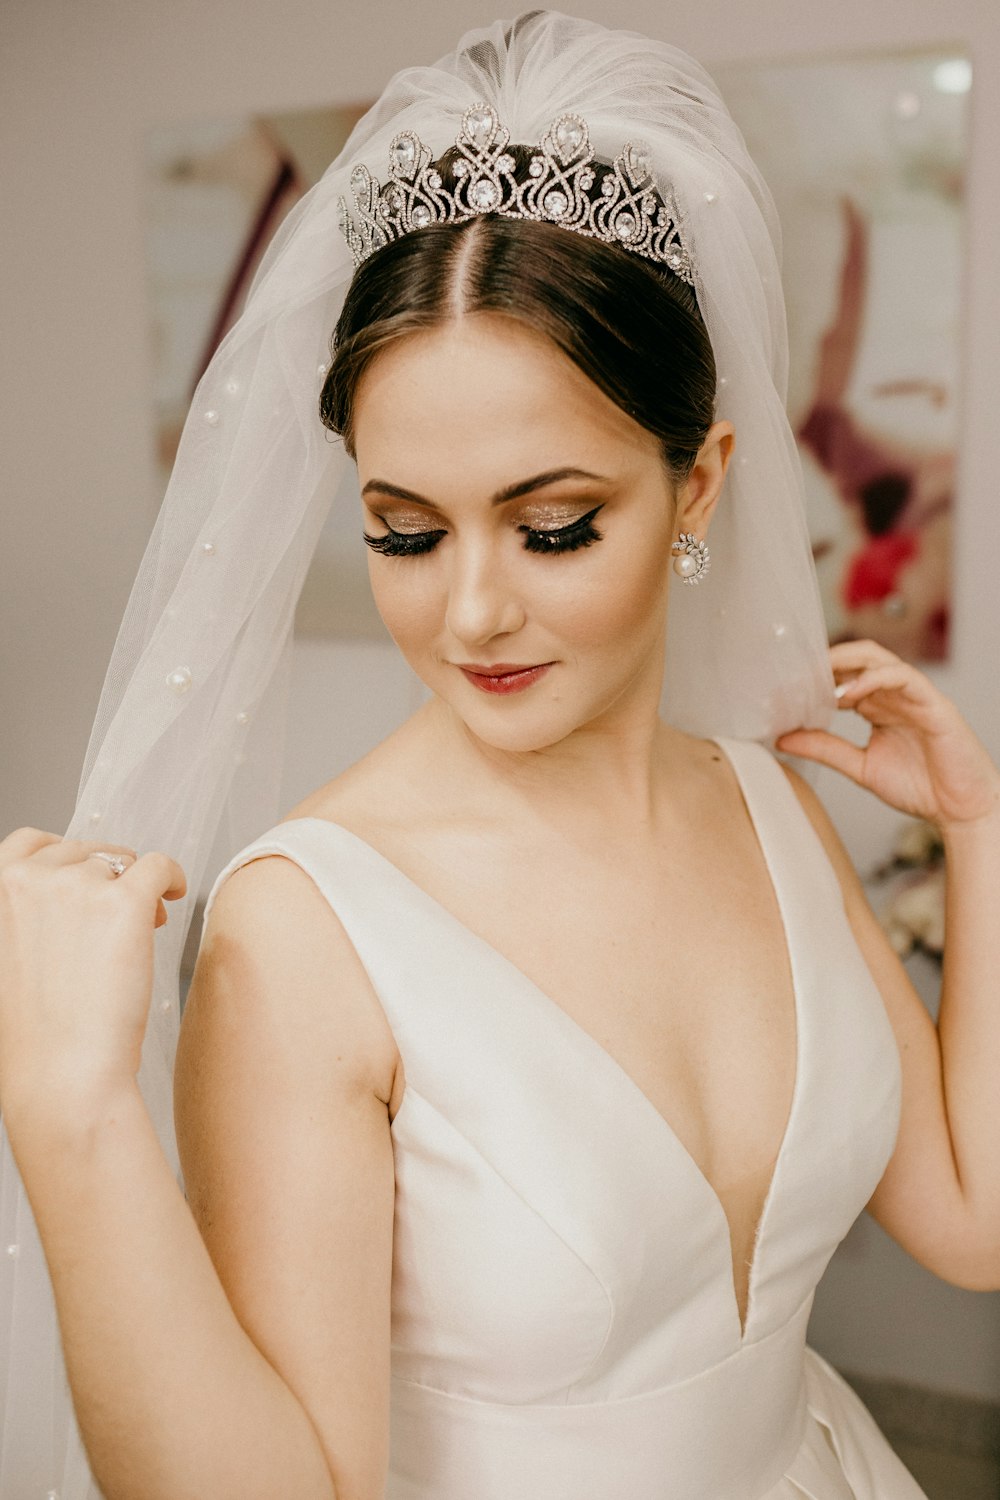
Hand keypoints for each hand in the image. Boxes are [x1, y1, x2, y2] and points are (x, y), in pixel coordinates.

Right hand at [0, 829, 186, 1113]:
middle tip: (119, 914)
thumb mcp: (8, 962)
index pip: (28, 843)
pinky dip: (172, 875)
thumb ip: (26, 920)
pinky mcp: (123, 901)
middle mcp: (28, 880)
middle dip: (104, 876)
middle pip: (82, 852)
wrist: (62, 1075)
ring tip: (145, 923)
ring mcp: (76, 887)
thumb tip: (72, 895)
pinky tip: (177, 893)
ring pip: (120, 861)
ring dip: (134, 884)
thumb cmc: (36, 1033)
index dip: (65, 855)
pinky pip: (157, 865)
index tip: (86, 875)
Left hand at [775, 639, 999, 832]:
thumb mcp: (860, 766)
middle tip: (795, 673)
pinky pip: (904, 677)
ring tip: (817, 678)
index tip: (783, 685)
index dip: (813, 677)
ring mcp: (915, 696)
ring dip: (845, 664)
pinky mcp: (934, 704)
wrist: (961, 811)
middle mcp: (895, 696)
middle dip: (825, 660)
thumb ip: (825, 748)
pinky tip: (849, 692)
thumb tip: (783, 738)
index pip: (842, 676)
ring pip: (879, 660)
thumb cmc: (920, 787)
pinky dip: (874, 678)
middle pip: (857, 658)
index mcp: (877, 707)